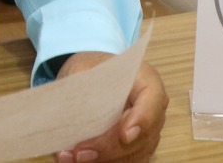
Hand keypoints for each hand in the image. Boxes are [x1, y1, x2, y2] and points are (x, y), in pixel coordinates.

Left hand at [53, 53, 167, 162]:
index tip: (124, 135)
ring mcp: (147, 132)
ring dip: (103, 160)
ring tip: (70, 157)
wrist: (92, 78)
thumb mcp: (83, 69)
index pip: (153, 100)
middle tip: (80, 152)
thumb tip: (69, 113)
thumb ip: (81, 87)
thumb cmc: (92, 70)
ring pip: (133, 155)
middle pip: (142, 136)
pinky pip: (123, 162)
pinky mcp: (136, 149)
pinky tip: (73, 160)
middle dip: (109, 148)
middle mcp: (152, 109)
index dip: (142, 119)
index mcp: (145, 80)